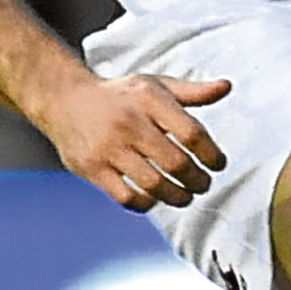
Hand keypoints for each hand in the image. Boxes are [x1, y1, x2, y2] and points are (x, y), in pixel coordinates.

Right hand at [36, 71, 229, 211]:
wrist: (64, 99)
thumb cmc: (120, 96)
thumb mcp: (155, 85)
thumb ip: (192, 92)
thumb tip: (226, 87)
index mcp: (149, 100)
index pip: (192, 133)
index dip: (212, 154)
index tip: (218, 164)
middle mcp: (129, 123)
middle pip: (176, 163)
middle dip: (198, 180)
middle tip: (203, 184)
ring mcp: (108, 147)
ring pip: (154, 184)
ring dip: (178, 196)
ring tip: (186, 196)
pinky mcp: (91, 168)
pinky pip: (126, 196)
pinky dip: (146, 203)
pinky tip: (155, 199)